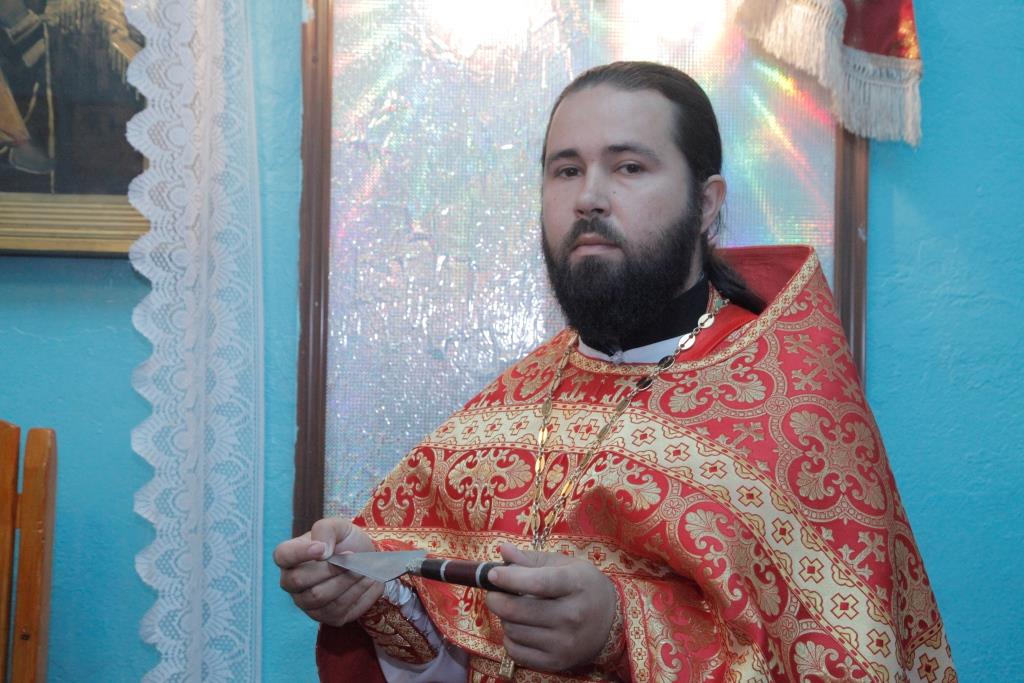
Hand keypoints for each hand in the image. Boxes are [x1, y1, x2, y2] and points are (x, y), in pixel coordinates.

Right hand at [273, 517, 383, 625]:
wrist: (366, 560)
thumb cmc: (345, 541)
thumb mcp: (338, 526)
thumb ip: (325, 530)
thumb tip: (322, 551)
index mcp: (289, 556)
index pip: (282, 556)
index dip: (299, 553)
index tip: (321, 549)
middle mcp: (291, 583)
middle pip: (300, 580)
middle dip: (330, 568)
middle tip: (352, 556)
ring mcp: (307, 604)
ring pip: (321, 597)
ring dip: (347, 580)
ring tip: (363, 568)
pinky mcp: (327, 618)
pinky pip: (339, 610)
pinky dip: (358, 593)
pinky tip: (368, 581)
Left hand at [484, 543, 617, 671]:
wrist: (612, 622)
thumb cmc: (583, 586)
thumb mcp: (564, 566)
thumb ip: (531, 559)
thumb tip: (503, 550)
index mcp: (576, 585)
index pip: (537, 583)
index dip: (509, 579)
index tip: (492, 575)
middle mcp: (572, 616)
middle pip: (518, 610)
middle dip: (496, 599)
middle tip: (493, 592)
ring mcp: (564, 643)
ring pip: (513, 630)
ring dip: (504, 618)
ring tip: (512, 609)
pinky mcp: (556, 663)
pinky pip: (516, 653)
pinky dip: (510, 639)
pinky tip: (519, 628)